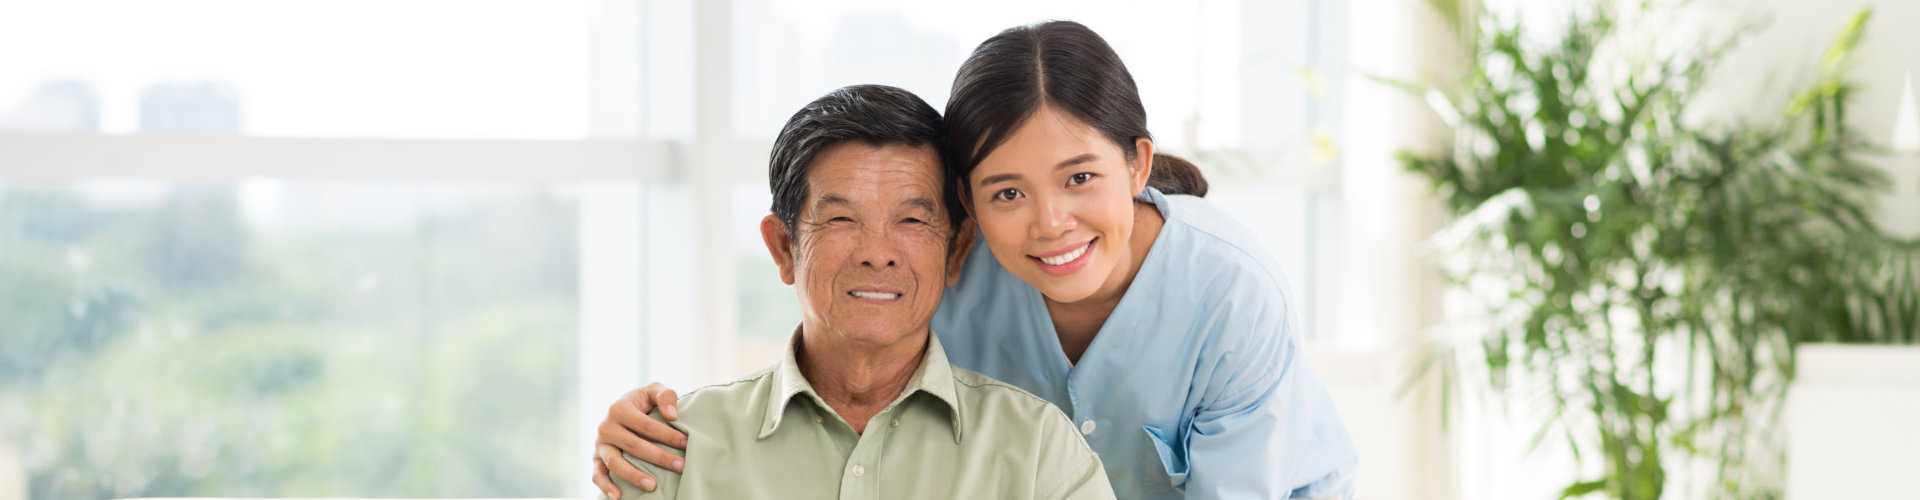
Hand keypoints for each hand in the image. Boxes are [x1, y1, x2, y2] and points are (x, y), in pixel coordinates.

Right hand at [591, 383, 688, 497]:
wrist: (621, 410)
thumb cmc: (642, 402)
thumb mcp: (653, 390)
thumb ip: (665, 395)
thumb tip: (673, 415)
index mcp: (619, 408)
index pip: (646, 425)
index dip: (667, 435)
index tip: (687, 443)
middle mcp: (606, 426)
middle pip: (634, 445)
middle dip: (659, 457)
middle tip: (681, 466)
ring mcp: (600, 445)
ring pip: (615, 463)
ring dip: (634, 475)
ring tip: (653, 486)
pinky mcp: (596, 459)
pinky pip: (597, 474)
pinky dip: (605, 486)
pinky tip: (618, 497)